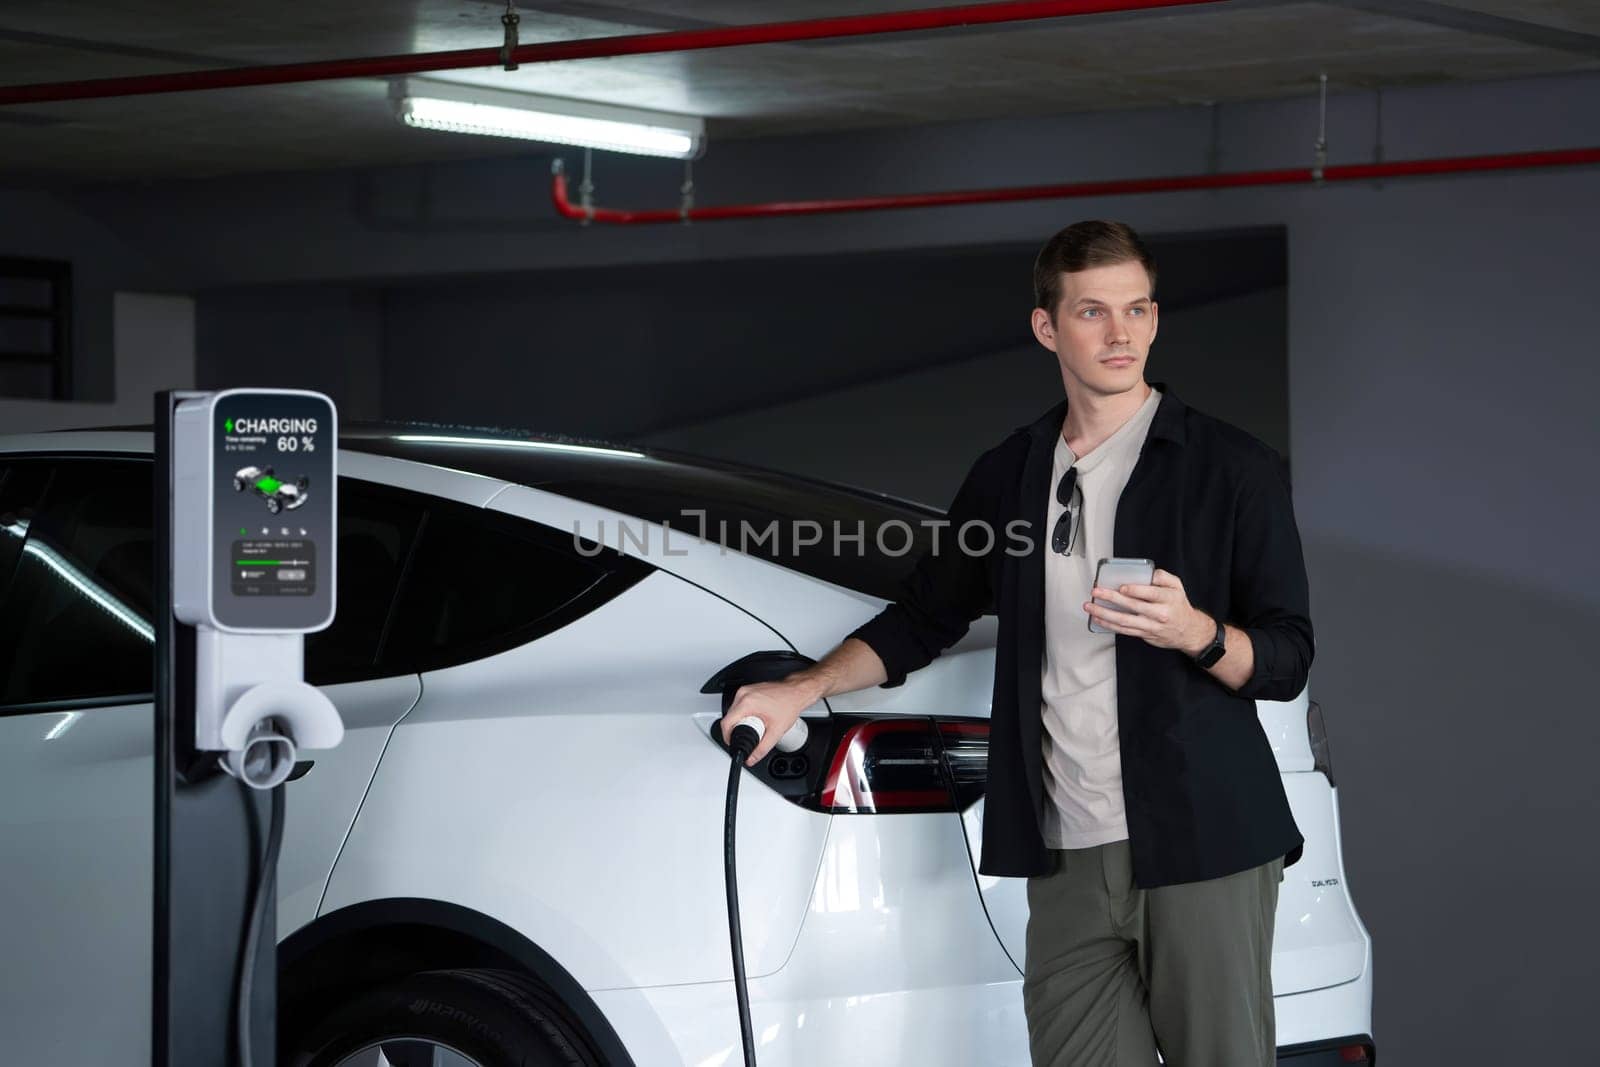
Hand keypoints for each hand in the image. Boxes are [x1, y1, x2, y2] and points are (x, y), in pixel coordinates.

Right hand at [719, 675, 818, 765]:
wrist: (797, 692)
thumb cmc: (789, 705)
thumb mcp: (776, 731)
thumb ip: (762, 748)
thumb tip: (751, 758)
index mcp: (747, 703)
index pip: (726, 723)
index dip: (727, 737)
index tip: (733, 743)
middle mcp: (743, 694)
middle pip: (729, 717)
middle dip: (735, 730)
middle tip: (750, 734)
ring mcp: (745, 690)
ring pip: (733, 711)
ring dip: (739, 721)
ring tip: (754, 724)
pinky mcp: (748, 690)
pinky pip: (739, 704)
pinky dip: (744, 713)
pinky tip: (756, 716)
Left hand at [1084, 568, 1212, 654]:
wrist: (1188, 631)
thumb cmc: (1178, 606)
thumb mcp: (1177, 587)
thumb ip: (1163, 577)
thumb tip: (1148, 573)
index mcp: (1168, 599)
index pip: (1150, 594)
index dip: (1135, 591)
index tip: (1121, 587)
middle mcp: (1159, 614)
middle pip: (1133, 606)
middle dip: (1112, 599)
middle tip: (1096, 592)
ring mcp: (1151, 626)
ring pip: (1125, 621)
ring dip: (1104, 614)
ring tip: (1090, 607)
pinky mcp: (1144, 635)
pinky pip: (1124, 630)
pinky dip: (1109, 625)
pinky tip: (1098, 619)